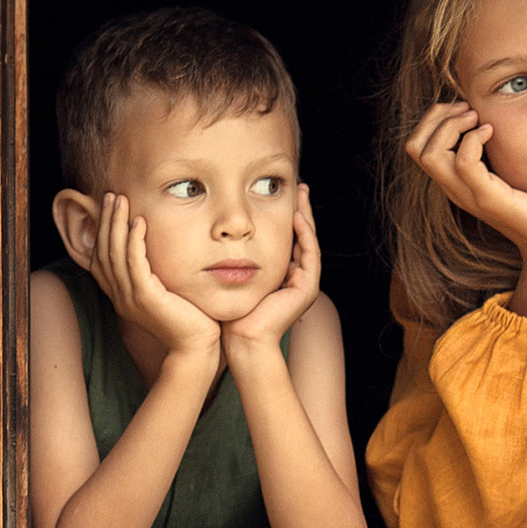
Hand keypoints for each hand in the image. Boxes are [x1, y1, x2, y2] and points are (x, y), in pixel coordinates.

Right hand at [88, 192, 221, 360]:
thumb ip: (155, 273)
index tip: (110, 207)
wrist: (196, 346)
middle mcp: (120, 297)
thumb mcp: (166, 292)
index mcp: (121, 295)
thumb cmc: (188, 318)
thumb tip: (158, 247)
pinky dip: (134, 241)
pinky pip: (134, 264)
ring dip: (117, 224)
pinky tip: (139, 222)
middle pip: (104, 252)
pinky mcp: (146, 298)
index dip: (103, 231)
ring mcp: (130, 298)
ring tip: (122, 201)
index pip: (101, 258)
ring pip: (115, 254)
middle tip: (111, 196)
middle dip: (106, 221)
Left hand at [223, 182, 321, 361]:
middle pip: (302, 236)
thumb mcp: (233, 277)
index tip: (282, 195)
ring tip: (301, 195)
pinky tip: (296, 216)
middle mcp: (297, 277)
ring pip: (309, 241)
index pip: (289, 238)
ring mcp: (305, 282)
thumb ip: (234, 259)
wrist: (242, 340)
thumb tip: (217, 236)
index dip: (287, 216)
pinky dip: (304, 234)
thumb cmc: (232, 313)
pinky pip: (309, 254)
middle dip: (301, 210)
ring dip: (306, 216)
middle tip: (299, 187)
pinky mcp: (307, 287)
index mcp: (282, 275)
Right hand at [404, 99, 526, 268]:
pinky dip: (474, 138)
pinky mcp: (489, 198)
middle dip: (437, 117)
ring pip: (429, 154)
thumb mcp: (505, 169)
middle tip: (468, 110)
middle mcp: (454, 189)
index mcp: (454, 181)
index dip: (433, 119)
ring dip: (451, 125)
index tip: (464, 110)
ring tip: (478, 120)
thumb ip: (489, 149)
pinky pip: (463, 162)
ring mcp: (468, 195)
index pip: (416, 145)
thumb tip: (485, 114)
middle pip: (414, 147)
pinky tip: (492, 132)